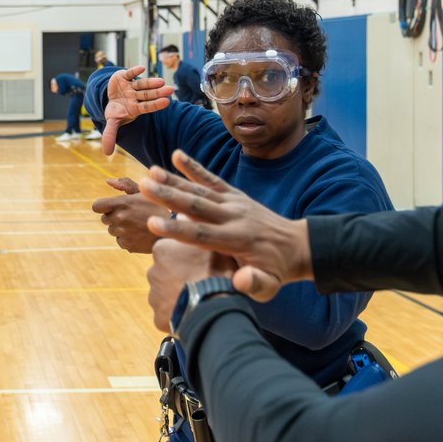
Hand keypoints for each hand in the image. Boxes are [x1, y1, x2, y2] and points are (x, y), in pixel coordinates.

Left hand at [91, 176, 167, 253]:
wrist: (173, 229)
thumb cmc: (157, 207)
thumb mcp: (144, 191)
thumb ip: (124, 184)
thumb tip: (107, 181)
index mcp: (122, 203)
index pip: (97, 206)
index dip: (103, 206)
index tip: (110, 207)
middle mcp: (120, 218)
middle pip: (105, 219)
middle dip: (113, 217)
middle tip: (131, 215)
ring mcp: (123, 233)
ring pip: (112, 230)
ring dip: (120, 228)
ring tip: (137, 224)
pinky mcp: (127, 245)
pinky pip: (120, 241)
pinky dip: (127, 238)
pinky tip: (139, 234)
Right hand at [101, 66, 173, 154]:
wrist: (109, 97)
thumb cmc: (115, 111)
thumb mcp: (112, 122)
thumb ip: (110, 135)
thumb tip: (107, 153)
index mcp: (135, 107)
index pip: (147, 106)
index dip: (156, 104)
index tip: (166, 102)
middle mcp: (135, 96)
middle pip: (148, 94)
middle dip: (158, 92)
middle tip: (170, 90)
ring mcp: (131, 86)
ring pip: (142, 84)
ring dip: (151, 82)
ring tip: (161, 81)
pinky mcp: (124, 76)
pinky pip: (130, 73)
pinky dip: (135, 70)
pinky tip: (141, 68)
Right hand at [140, 150, 312, 301]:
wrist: (298, 246)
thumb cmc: (277, 271)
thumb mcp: (271, 286)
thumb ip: (255, 284)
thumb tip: (239, 280)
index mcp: (239, 240)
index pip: (202, 235)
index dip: (177, 228)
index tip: (153, 222)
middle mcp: (235, 217)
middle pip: (197, 205)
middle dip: (169, 196)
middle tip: (144, 187)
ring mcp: (235, 203)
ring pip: (201, 190)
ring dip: (175, 179)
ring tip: (150, 171)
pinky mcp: (235, 195)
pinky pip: (213, 180)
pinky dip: (195, 168)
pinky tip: (176, 155)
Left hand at [147, 239, 236, 331]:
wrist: (214, 307)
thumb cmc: (216, 272)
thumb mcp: (211, 243)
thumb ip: (195, 231)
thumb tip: (185, 218)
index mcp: (162, 250)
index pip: (168, 250)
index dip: (184, 257)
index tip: (197, 263)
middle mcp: (153, 271)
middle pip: (165, 272)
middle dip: (177, 276)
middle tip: (198, 281)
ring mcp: (154, 296)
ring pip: (165, 294)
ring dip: (176, 295)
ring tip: (197, 298)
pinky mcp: (157, 316)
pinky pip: (166, 314)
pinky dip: (177, 314)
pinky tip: (192, 312)